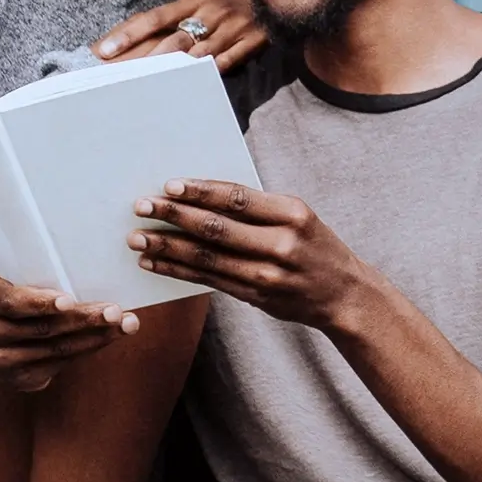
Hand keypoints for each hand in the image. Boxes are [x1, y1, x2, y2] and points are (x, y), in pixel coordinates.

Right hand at [0, 267, 137, 391]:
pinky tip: (111, 336)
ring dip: (96, 336)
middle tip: (114, 311)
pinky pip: (62, 363)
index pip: (9, 301)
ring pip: (57, 348)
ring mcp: (1, 361)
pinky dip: (91, 348)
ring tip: (126, 323)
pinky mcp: (21, 380)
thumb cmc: (15, 301)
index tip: (68, 299)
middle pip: (41, 328)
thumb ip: (40, 283)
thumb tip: (90, 274)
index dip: (38, 302)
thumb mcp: (16, 285)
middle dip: (82, 319)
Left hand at [96, 0, 267, 71]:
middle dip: (145, 60)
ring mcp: (231, 28)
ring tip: (149, 86)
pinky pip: (228, 61)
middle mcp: (210, 13)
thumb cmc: (222, 10)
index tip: (103, 51)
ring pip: (199, 53)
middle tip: (120, 77)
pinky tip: (193, 85)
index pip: (153, 18)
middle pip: (173, 39)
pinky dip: (211, 71)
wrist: (271, 4)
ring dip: (174, 70)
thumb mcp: (195, 6)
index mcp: (192, 1)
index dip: (127, 34)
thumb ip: (164, 22)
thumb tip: (120, 39)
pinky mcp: (250, 42)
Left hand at [131, 178, 380, 331]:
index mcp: (292, 214)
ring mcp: (267, 274)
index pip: (237, 198)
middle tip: (142, 206)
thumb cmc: (315, 246)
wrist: (344, 295)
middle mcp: (281, 244)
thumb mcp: (298, 217)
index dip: (200, 191)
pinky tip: (156, 263)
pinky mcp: (255, 296)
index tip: (169, 185)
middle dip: (174, 216)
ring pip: (206, 257)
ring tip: (138, 239)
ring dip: (167, 247)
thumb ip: (257, 208)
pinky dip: (178, 271)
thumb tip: (201, 195)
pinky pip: (208, 281)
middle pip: (216, 227)